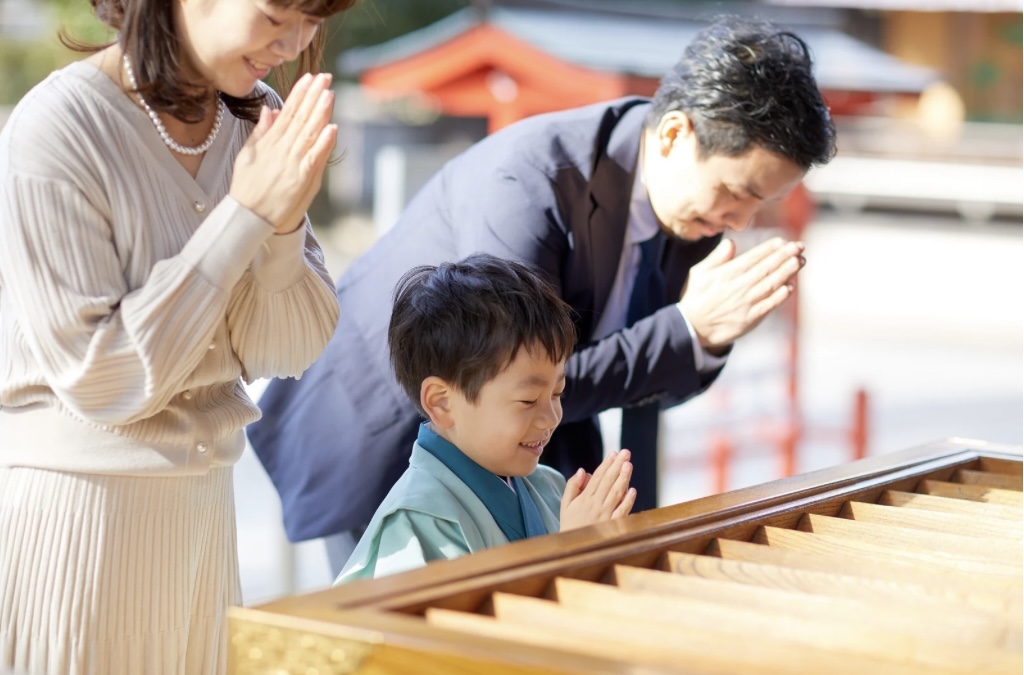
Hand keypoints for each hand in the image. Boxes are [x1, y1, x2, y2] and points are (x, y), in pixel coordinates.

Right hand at [230, 72, 337, 233]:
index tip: (309, 78)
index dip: (299, 94)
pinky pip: (314, 158)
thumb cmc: (248, 188)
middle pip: (301, 118)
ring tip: (330, 93)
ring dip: (320, 113)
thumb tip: (270, 110)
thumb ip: (260, 132)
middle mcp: (281, 150)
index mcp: (269, 143)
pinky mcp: (301, 179)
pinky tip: (332, 128)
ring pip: (309, 134)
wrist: (247, 217)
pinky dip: (323, 143)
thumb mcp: (248, 155)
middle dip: (313, 96)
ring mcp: (292, 164)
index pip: (288, 113)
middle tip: (325, 77)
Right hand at [559, 449, 635, 531]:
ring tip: (629, 465)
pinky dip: (627, 500)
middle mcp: (595, 505)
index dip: (606, 464)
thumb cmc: (570, 525)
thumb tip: (582, 470)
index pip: (597, 477)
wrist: (572, 548)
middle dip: (617, 465)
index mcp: (584, 498)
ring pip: (616, 493)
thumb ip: (572, 486)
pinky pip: (622, 511)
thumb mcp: (565, 505)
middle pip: (608, 481)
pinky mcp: (613, 525)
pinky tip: (632, 490)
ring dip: (623, 478)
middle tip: (626, 452)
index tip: (614, 453)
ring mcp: (605, 515)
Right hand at [679, 237, 804, 352]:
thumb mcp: (698, 273)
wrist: (691, 328)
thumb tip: (731, 242)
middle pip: (765, 269)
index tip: (783, 241)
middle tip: (799, 246)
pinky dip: (780, 296)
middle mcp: (738, 287)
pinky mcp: (749, 319)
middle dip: (784, 256)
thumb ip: (716, 258)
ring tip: (800, 261)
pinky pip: (768, 306)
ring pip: (770, 285)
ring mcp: (745, 304)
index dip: (769, 248)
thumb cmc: (696, 298)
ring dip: (787, 272)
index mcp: (726, 274)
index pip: (752, 257)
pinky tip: (791, 286)